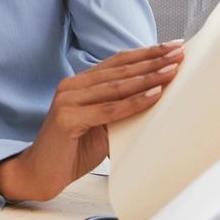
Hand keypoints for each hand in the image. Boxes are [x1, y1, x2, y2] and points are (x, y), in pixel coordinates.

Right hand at [0, 41, 184, 201]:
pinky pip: (108, 109)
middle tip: (179, 52)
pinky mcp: (67, 118)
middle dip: (152, 60)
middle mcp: (71, 86)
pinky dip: (134, 102)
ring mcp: (67, 100)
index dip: (145, 53)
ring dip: (148, 77)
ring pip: (116, 86)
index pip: (117, 62)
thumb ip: (120, 110)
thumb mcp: (102, 125)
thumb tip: (158, 99)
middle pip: (119, 69)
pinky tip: (155, 94)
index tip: (173, 46)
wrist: (40, 173)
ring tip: (172, 70)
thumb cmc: (73, 150)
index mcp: (79, 84)